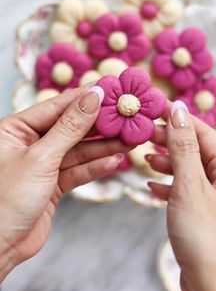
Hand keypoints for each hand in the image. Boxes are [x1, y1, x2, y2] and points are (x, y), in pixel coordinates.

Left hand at [0, 85, 127, 281]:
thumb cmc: (5, 201)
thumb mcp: (41, 158)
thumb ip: (70, 128)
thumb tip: (92, 98)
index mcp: (15, 129)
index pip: (56, 106)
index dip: (84, 97)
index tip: (110, 89)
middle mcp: (28, 144)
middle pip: (70, 127)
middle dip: (98, 125)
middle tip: (125, 116)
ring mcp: (41, 164)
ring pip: (77, 150)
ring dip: (103, 147)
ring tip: (128, 140)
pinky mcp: (52, 184)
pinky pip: (77, 170)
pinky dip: (95, 167)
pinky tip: (114, 160)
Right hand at [147, 101, 215, 290]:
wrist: (213, 289)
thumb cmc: (207, 239)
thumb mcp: (190, 186)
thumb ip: (183, 147)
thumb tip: (178, 111)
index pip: (204, 132)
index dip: (179, 119)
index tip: (156, 109)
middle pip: (195, 148)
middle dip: (170, 140)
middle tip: (145, 134)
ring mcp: (213, 196)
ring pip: (188, 168)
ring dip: (167, 162)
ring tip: (146, 159)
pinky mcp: (201, 212)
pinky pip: (184, 189)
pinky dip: (167, 185)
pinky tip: (152, 187)